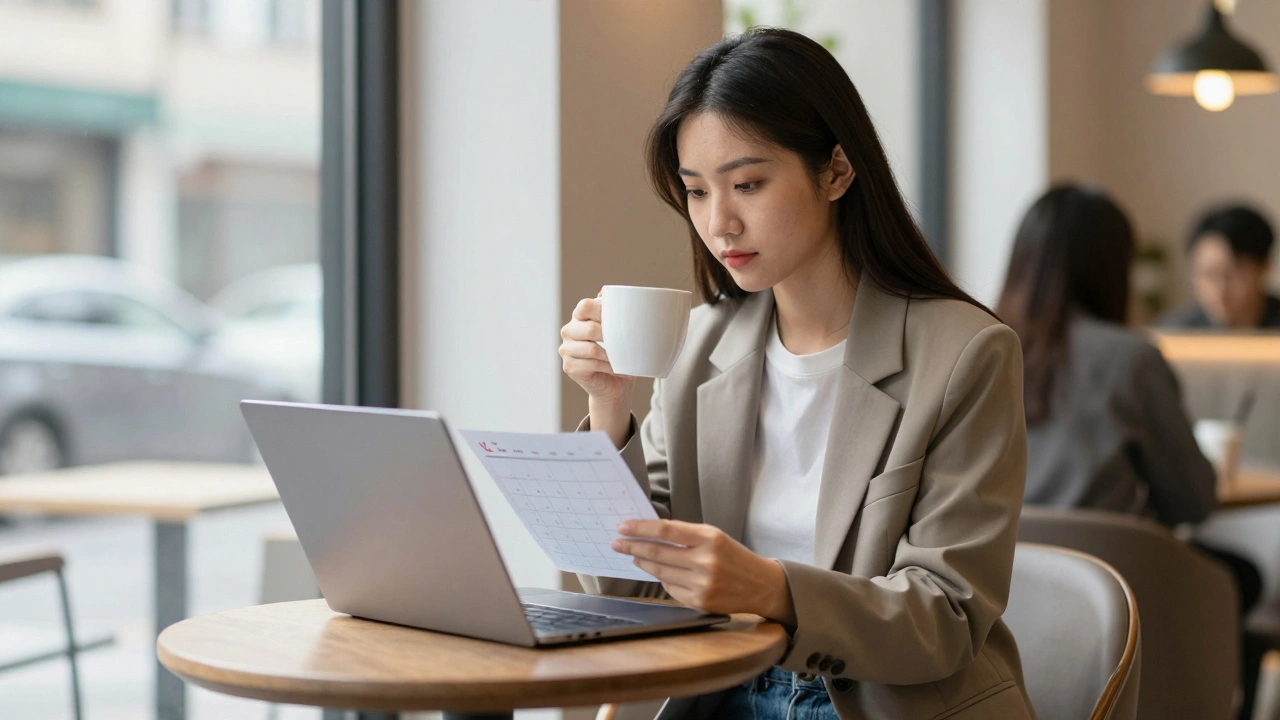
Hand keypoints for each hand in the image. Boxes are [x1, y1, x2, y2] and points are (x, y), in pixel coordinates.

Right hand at [559, 295, 634, 405]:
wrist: (615, 383)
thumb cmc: (619, 353)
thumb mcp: (619, 330)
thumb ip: (614, 312)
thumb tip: (607, 292)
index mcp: (579, 317)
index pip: (585, 306)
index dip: (602, 311)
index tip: (619, 319)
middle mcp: (569, 331)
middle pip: (589, 328)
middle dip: (610, 336)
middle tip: (624, 342)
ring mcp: (566, 349)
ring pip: (591, 349)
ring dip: (611, 355)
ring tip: (621, 357)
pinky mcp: (569, 367)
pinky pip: (592, 364)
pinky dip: (608, 367)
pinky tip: (616, 368)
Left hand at [611, 519, 796, 623]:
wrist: (761, 585)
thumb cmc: (735, 557)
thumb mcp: (715, 537)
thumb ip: (686, 535)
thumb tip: (651, 534)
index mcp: (710, 538)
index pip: (666, 530)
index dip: (641, 528)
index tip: (623, 527)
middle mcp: (706, 561)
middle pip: (658, 552)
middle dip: (633, 547)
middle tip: (617, 543)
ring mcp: (702, 583)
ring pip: (660, 572)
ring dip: (643, 564)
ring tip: (634, 556)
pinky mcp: (700, 601)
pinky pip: (670, 589)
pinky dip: (662, 580)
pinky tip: (660, 574)